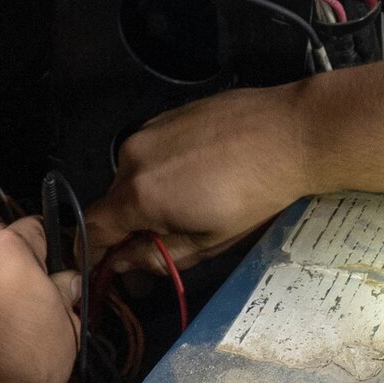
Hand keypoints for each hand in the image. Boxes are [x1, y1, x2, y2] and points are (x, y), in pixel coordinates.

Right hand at [85, 83, 318, 272]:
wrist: (291, 134)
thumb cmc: (254, 197)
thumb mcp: (207, 242)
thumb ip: (158, 256)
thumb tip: (124, 262)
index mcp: (137, 195)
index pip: (92, 230)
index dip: (92, 254)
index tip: (102, 268)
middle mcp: (131, 158)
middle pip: (113, 203)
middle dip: (130, 227)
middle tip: (161, 245)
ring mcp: (148, 130)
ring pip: (133, 176)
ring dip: (149, 197)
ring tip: (192, 204)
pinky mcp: (167, 114)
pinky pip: (151, 152)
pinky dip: (162, 170)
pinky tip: (199, 174)